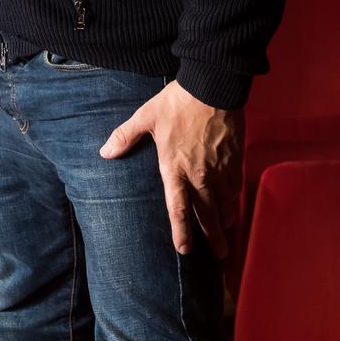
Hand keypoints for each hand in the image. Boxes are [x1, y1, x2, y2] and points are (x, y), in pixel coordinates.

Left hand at [99, 80, 242, 256]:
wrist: (212, 86)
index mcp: (174, 168)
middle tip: (220, 255)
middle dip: (213, 237)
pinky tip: (233, 205)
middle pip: (207, 214)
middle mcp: (199, 175)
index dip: (181, 232)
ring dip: (225, 220)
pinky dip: (234, 199)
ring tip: (225, 232)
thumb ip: (125, 137)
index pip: (177, 209)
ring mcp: (220, 169)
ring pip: (225, 203)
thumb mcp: (146, 116)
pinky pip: (235, 186)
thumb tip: (104, 152)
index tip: (185, 251)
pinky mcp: (235, 158)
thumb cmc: (177, 102)